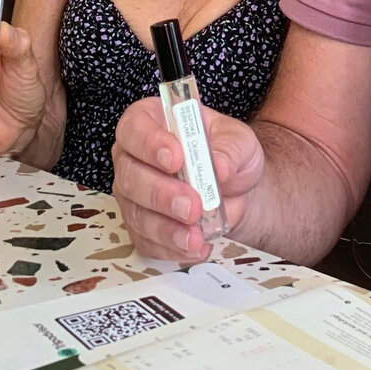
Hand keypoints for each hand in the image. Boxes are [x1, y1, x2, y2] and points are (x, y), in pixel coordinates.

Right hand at [112, 96, 264, 261]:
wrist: (236, 190)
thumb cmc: (229, 155)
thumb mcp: (240, 142)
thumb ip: (231, 149)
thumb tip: (219, 166)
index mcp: (152, 121)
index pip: (135, 126)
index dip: (150, 142)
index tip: (177, 158)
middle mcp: (134, 157)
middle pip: (130, 174)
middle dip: (161, 193)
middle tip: (193, 205)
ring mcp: (133, 195)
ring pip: (136, 213)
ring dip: (166, 228)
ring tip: (197, 236)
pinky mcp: (141, 227)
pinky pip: (147, 241)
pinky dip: (171, 247)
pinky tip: (196, 246)